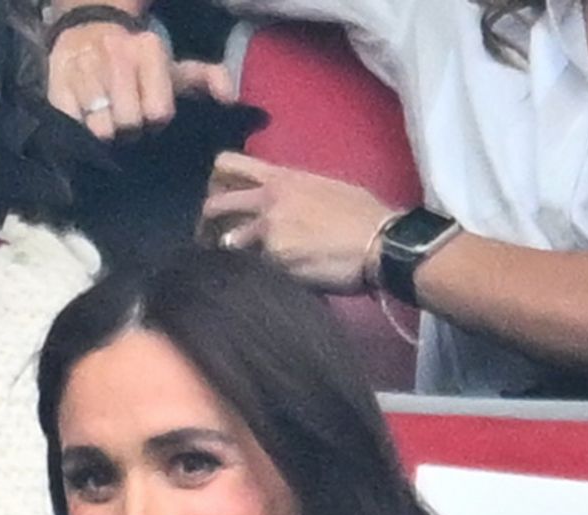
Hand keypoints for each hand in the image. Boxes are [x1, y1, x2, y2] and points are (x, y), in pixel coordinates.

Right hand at [48, 20, 233, 140]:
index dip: (155, 121)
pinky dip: (79, 130)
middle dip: (129, 131)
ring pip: (100, 129)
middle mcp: (117, 55)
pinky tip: (85, 120)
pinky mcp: (57, 84)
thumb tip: (228, 98)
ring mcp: (85, 70)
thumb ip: (209, 78)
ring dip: (105, 134)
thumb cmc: (138, 61)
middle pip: (129, 123)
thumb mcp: (175, 66)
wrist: (88, 30)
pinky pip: (72, 125)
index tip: (150, 117)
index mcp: (149, 51)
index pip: (158, 112)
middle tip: (127, 123)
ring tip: (106, 123)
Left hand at [201, 152, 396, 294]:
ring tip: (239, 265)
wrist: (381, 243)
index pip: (228, 164)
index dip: (216, 179)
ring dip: (230, 254)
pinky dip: (258, 274)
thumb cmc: (362, 215)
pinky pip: (254, 268)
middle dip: (206, 223)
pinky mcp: (274, 260)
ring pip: (229, 242)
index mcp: (280, 177)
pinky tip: (271, 278)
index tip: (216, 193)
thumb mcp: (325, 188)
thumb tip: (280, 203)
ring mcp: (267, 231)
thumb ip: (294, 192)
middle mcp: (267, 200)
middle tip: (208, 239)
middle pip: (214, 204)